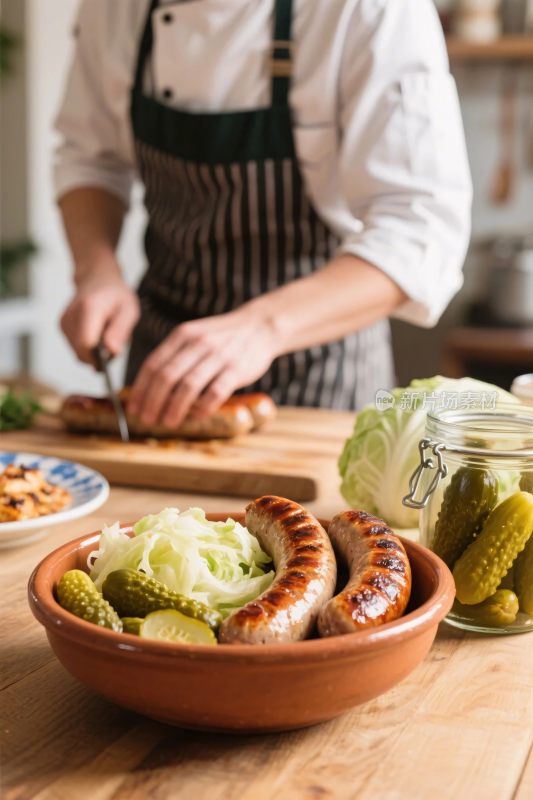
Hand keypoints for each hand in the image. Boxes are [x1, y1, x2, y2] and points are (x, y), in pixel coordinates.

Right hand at [61, 266, 139, 363]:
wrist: (97, 278)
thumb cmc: (115, 294)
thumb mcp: (129, 310)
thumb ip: (120, 330)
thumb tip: (113, 352)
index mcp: (89, 308)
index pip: (86, 344)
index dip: (98, 358)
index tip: (112, 356)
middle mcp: (71, 315)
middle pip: (81, 352)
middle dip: (99, 356)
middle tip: (113, 344)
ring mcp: (64, 321)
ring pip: (78, 352)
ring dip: (94, 352)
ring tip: (106, 336)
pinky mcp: (62, 326)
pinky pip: (76, 347)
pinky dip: (88, 347)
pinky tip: (97, 334)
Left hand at [128, 305, 278, 425]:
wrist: (259, 327)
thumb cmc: (222, 338)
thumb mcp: (195, 336)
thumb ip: (175, 356)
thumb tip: (149, 389)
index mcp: (183, 336)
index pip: (153, 364)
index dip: (141, 389)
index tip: (134, 408)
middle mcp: (198, 344)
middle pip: (166, 376)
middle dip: (152, 401)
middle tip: (147, 419)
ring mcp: (218, 356)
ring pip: (188, 386)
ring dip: (174, 408)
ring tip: (168, 422)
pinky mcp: (236, 369)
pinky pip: (215, 392)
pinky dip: (203, 407)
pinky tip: (197, 416)